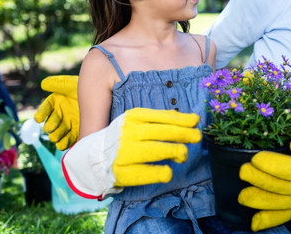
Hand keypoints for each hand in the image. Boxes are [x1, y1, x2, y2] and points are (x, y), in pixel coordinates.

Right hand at [34, 75, 78, 150]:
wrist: (101, 97)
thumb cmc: (84, 90)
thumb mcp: (72, 85)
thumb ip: (59, 84)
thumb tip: (43, 84)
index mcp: (56, 103)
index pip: (46, 108)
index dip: (41, 113)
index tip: (38, 119)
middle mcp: (60, 115)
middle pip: (51, 123)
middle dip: (50, 126)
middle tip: (50, 128)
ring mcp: (68, 125)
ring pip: (58, 133)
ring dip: (56, 136)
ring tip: (56, 138)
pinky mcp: (76, 132)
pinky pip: (68, 140)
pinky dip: (65, 143)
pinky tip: (63, 145)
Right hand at [62, 108, 201, 198]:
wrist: (92, 157)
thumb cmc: (123, 136)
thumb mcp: (137, 120)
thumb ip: (161, 119)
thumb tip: (192, 119)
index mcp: (133, 117)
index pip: (162, 117)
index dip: (181, 119)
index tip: (196, 122)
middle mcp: (128, 133)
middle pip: (162, 132)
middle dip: (184, 134)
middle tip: (197, 137)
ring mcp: (124, 153)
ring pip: (157, 151)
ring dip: (175, 151)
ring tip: (182, 154)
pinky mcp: (122, 172)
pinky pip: (148, 173)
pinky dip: (162, 172)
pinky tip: (168, 171)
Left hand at [238, 133, 290, 231]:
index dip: (274, 165)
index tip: (255, 159)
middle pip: (285, 187)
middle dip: (261, 181)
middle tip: (243, 172)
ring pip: (284, 203)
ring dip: (261, 201)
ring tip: (243, 196)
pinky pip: (288, 215)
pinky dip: (271, 219)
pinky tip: (255, 222)